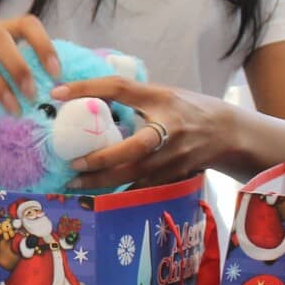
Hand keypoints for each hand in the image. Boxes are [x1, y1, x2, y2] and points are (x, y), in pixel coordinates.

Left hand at [52, 77, 235, 188]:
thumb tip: (82, 94)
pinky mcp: (175, 176)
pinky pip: (143, 187)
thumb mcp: (160, 94)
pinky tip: (97, 196)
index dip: (88, 88)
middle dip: (101, 158)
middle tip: (73, 162)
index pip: (119, 88)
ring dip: (103, 181)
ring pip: (135, 174)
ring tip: (74, 183)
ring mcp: (174, 157)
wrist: (227, 133)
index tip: (57, 93)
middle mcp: (169, 129)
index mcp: (161, 99)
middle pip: (133, 148)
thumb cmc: (186, 109)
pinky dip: (120, 192)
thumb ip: (128, 94)